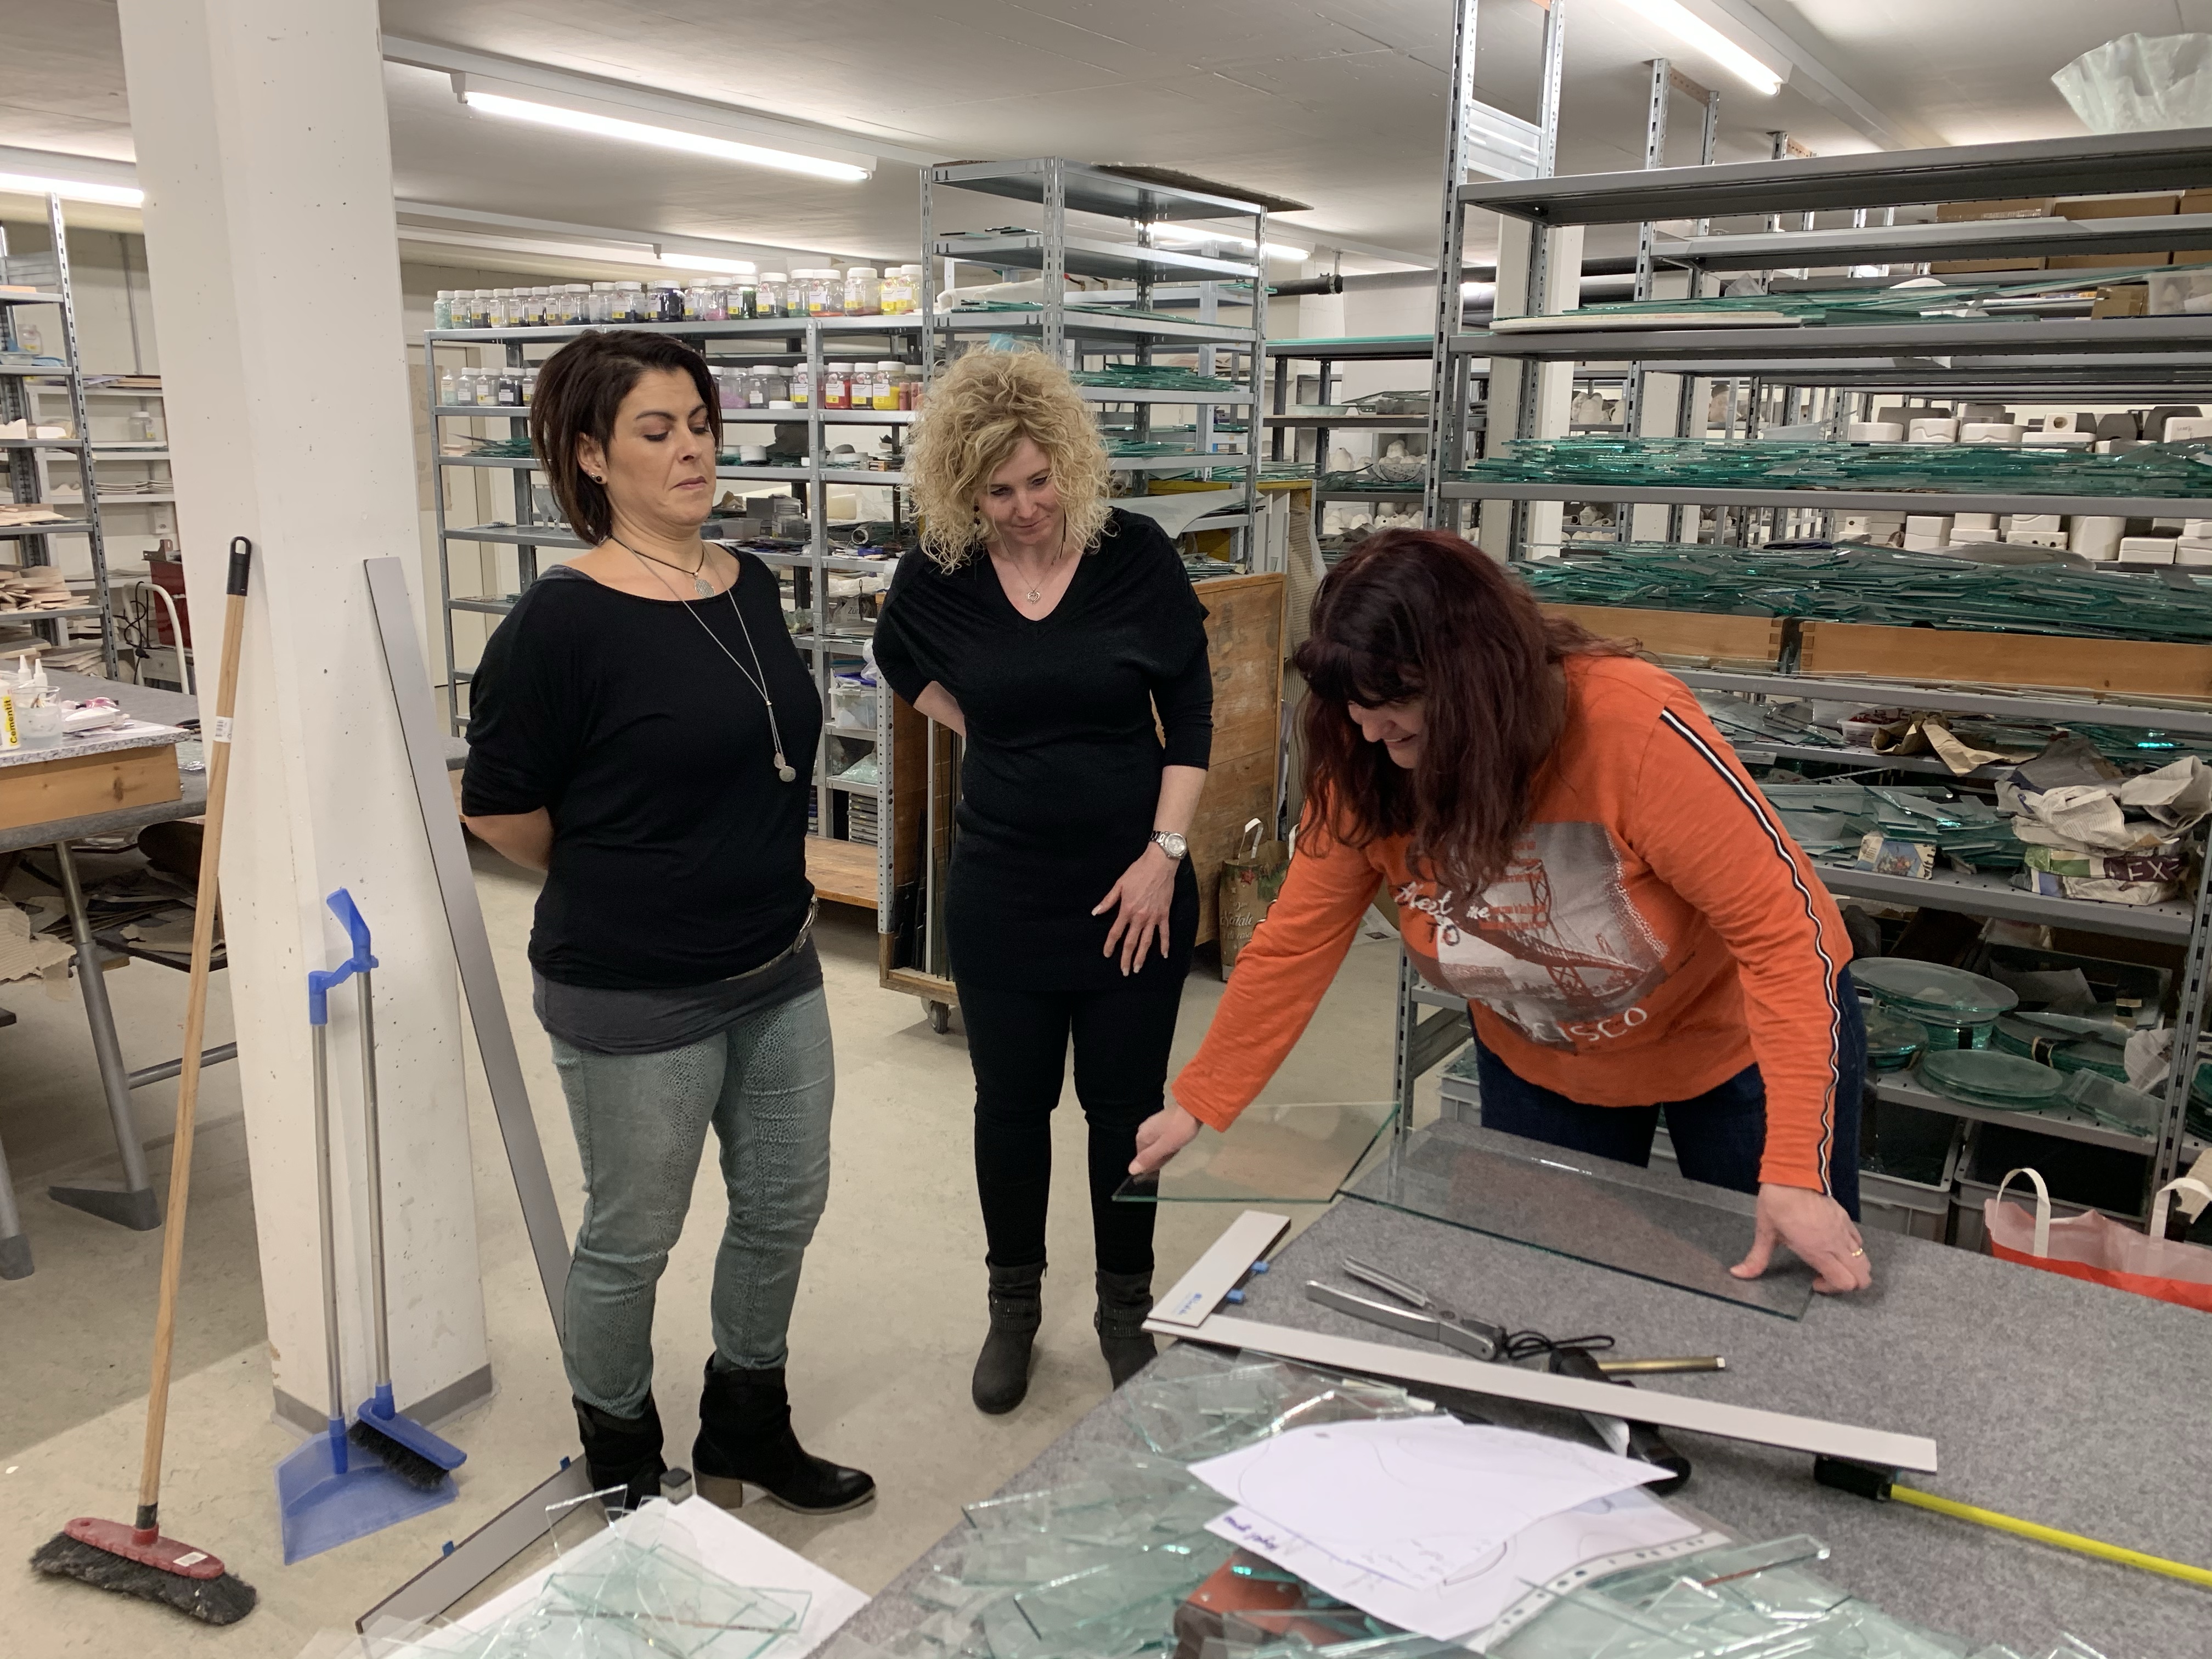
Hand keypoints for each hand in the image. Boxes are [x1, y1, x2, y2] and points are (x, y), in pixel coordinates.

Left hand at [1093, 843, 1177, 974]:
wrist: (1159, 864)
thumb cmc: (1138, 872)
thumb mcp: (1119, 885)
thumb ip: (1108, 901)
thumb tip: (1096, 912)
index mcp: (1127, 910)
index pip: (1116, 932)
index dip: (1110, 945)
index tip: (1107, 954)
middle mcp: (1140, 917)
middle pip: (1131, 942)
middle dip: (1126, 958)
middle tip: (1124, 971)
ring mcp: (1153, 917)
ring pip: (1147, 941)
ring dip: (1142, 956)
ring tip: (1137, 968)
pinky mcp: (1164, 914)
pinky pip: (1164, 933)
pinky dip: (1164, 945)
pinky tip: (1164, 955)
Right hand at [1130, 1102, 1200, 1175]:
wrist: (1192, 1108)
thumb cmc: (1178, 1129)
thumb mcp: (1163, 1147)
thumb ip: (1147, 1158)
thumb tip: (1130, 1170)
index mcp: (1141, 1137)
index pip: (1142, 1160)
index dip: (1154, 1164)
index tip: (1166, 1161)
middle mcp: (1143, 1130)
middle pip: (1149, 1153)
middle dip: (1161, 1157)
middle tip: (1174, 1152)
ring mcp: (1152, 1125)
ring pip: (1156, 1146)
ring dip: (1166, 1150)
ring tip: (1177, 1146)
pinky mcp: (1162, 1123)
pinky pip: (1162, 1139)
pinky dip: (1169, 1143)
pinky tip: (1177, 1141)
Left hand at [1732, 1183, 1871, 1293]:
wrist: (1792, 1175)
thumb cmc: (1778, 1203)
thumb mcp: (1765, 1233)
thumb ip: (1756, 1259)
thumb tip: (1739, 1273)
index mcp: (1818, 1251)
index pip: (1844, 1282)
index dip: (1832, 1289)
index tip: (1814, 1283)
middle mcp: (1835, 1243)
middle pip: (1862, 1277)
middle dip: (1849, 1284)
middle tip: (1828, 1278)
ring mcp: (1843, 1231)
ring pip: (1865, 1260)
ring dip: (1853, 1268)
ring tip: (1833, 1264)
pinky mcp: (1846, 1219)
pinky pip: (1859, 1241)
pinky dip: (1853, 1250)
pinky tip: (1835, 1245)